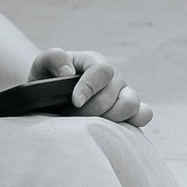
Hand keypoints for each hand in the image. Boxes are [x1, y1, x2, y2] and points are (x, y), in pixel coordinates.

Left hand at [33, 48, 150, 127]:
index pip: (101, 71)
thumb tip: (68, 72)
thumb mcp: (42, 66)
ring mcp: (124, 94)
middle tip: (71, 118)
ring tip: (89, 124)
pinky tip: (114, 128)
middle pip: (113, 94)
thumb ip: (53, 59)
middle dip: (90, 111)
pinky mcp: (131, 111)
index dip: (89, 87)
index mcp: (94, 62)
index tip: (75, 102)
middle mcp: (113, 77)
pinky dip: (134, 121)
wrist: (51, 101)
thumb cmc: (48, 83)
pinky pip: (144, 115)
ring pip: (131, 105)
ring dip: (109, 118)